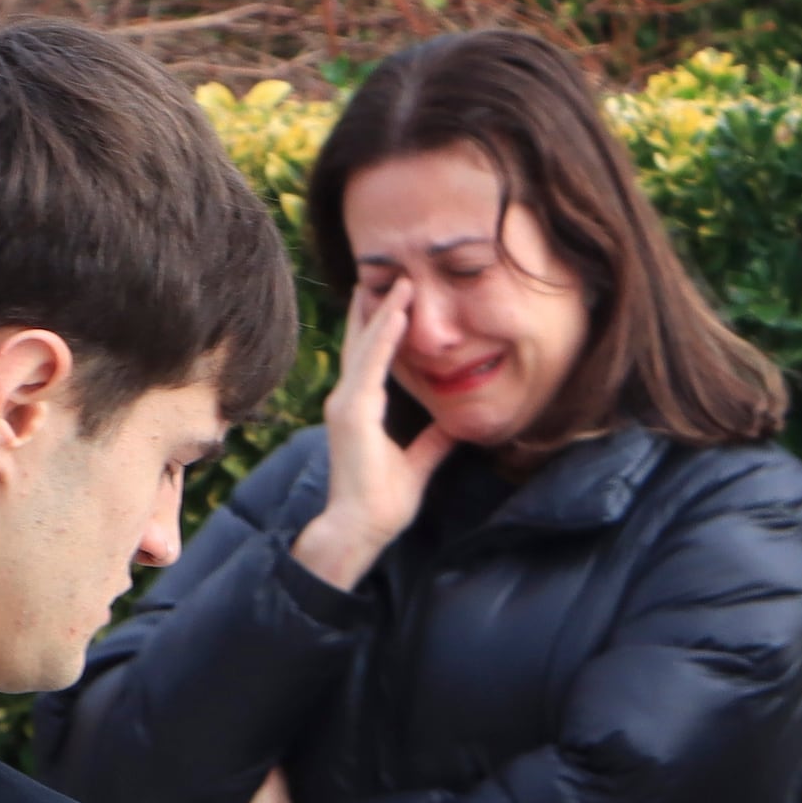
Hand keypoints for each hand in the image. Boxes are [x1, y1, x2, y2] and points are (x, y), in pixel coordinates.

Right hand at [293, 277, 463, 594]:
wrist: (360, 527)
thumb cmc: (381, 503)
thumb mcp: (416, 464)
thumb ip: (432, 443)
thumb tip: (455, 427)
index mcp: (359, 410)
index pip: (370, 360)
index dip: (382, 330)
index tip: (394, 302)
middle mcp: (347, 401)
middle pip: (363, 344)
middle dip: (377, 309)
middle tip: (390, 275)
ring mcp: (346, 405)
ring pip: (366, 347)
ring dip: (384, 313)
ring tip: (399, 282)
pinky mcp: (353, 413)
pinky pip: (371, 366)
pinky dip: (384, 339)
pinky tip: (396, 315)